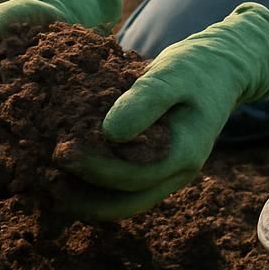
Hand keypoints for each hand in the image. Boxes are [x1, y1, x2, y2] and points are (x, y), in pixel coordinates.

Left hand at [59, 2, 268, 220]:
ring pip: (127, 203)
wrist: (222, 69)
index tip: (60, 151)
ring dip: (90, 200)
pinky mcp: (159, 168)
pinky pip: (128, 189)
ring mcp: (171, 174)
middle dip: (85, 198)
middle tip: (46, 178)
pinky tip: (72, 175)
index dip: (94, 168)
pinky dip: (100, 188)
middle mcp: (179, 173)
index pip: (132, 175)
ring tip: (52, 185)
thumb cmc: (196, 66)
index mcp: (184, 153)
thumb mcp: (171, 74)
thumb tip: (109, 134)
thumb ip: (143, 101)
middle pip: (127, 203)